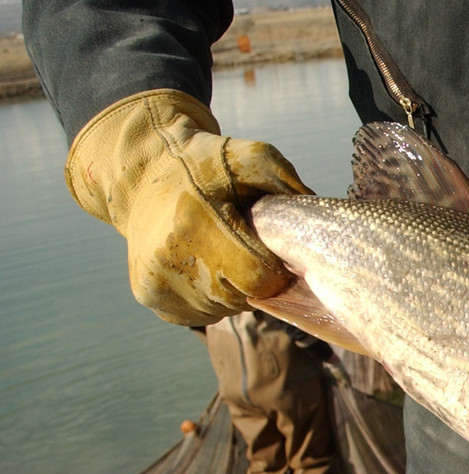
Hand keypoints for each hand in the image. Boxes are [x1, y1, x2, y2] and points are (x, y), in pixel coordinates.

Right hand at [65, 89, 310, 324]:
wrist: (143, 171)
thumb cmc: (208, 165)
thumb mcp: (251, 159)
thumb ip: (289, 187)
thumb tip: (319, 227)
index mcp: (197, 224)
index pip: (258, 278)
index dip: (275, 268)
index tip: (273, 250)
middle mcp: (171, 258)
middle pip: (241, 296)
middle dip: (255, 278)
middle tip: (247, 249)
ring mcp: (156, 281)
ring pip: (221, 308)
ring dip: (232, 288)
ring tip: (222, 253)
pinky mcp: (148, 294)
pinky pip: (199, 313)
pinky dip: (210, 296)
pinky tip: (205, 266)